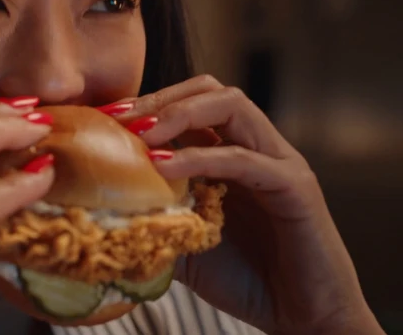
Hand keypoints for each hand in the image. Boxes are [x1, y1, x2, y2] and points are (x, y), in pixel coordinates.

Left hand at [98, 75, 383, 334]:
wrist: (305, 317)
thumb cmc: (246, 280)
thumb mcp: (183, 245)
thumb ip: (152, 221)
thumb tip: (98, 215)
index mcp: (230, 154)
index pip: (189, 104)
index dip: (146, 104)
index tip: (102, 118)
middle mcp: (256, 148)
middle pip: (210, 90)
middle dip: (160, 98)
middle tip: (119, 119)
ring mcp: (278, 162)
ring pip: (232, 106)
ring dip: (179, 113)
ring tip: (140, 134)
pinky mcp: (295, 187)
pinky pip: (243, 158)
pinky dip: (199, 157)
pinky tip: (162, 167)